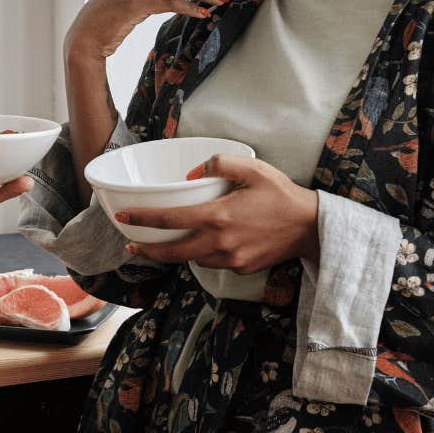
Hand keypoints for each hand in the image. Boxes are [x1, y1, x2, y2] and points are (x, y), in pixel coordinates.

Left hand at [115, 154, 319, 272]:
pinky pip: (212, 263)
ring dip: (176, 253)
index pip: (170, 219)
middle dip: (148, 250)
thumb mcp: (252, 168)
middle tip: (131, 244)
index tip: (123, 218)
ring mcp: (230, 259)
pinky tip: (203, 243)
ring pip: (192, 259)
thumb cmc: (281, 194)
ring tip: (163, 243)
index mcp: (218, 216)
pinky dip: (202, 254)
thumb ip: (219, 164)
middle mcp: (220, 243)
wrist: (310, 227)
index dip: (142, 219)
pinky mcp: (240, 268)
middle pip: (172, 252)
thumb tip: (191, 175)